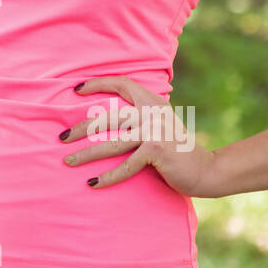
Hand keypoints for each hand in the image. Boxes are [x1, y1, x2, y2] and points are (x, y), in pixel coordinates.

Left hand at [59, 76, 218, 197]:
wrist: (206, 170)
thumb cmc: (176, 149)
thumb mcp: (159, 125)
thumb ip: (140, 116)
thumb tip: (103, 117)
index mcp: (152, 102)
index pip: (122, 83)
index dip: (99, 83)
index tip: (76, 89)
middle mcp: (152, 112)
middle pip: (107, 117)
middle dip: (81, 128)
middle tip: (61, 137)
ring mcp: (154, 130)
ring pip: (111, 143)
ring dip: (86, 154)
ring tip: (68, 161)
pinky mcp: (156, 150)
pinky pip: (126, 166)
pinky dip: (108, 177)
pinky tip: (93, 183)